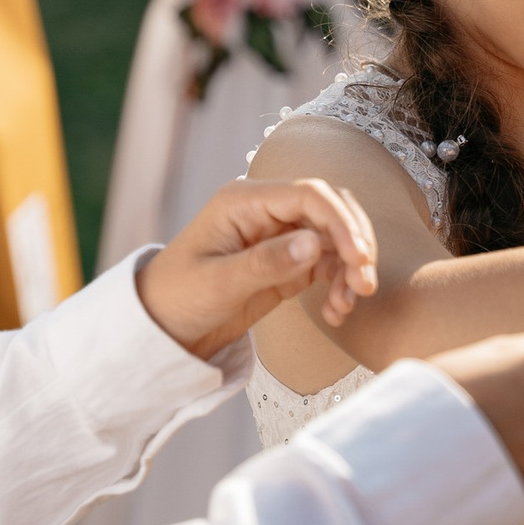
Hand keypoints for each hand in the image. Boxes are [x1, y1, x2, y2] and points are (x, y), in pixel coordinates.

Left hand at [135, 179, 377, 358]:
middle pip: (331, 211)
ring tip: (348, 305)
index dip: (341, 222)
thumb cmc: (176, 298)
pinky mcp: (287, 263)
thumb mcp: (217, 284)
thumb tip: (315, 243)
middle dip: (355, 244)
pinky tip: (336, 311)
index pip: (309, 195)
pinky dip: (340, 284)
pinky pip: (327, 264)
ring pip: (335, 239)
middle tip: (364, 285)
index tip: (359, 258)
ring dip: (351, 269)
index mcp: (245, 201)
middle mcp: (267, 212)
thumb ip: (265, 263)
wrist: (159, 329)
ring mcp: (279, 236)